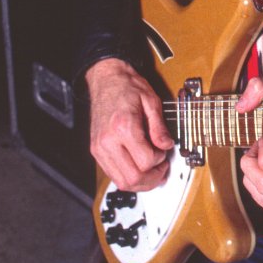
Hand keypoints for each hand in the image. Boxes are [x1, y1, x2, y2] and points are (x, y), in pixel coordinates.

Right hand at [86, 57, 174, 190]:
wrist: (105, 79)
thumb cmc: (126, 86)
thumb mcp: (150, 101)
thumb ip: (159, 127)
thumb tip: (166, 146)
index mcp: (123, 126)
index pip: (146, 161)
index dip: (160, 161)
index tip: (164, 152)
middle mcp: (108, 140)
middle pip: (133, 178)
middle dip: (153, 178)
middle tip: (162, 169)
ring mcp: (99, 147)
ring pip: (122, 182)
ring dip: (141, 183)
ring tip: (152, 171)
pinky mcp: (96, 150)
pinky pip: (113, 175)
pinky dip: (128, 177)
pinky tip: (138, 168)